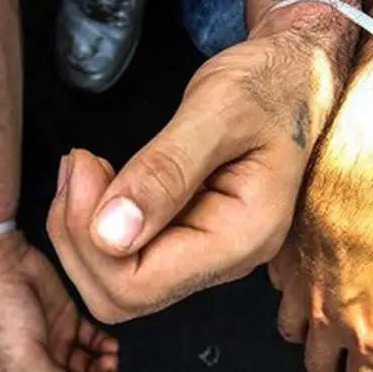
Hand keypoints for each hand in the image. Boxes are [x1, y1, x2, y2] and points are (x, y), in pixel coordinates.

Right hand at [0, 232, 118, 371]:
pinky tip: (111, 346)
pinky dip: (104, 346)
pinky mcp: (68, 320)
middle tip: (108, 370)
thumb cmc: (2, 315)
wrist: (4, 267)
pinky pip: (92, 340)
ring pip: (86, 364)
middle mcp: (40, 361)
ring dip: (102, 365)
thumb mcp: (23, 358)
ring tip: (110, 360)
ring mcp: (56, 341)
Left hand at [47, 24, 344, 322]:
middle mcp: (225, 260)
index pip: (139, 285)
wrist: (292, 77)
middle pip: (120, 295)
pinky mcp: (185, 236)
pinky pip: (125, 255)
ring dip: (81, 228)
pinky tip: (99, 176)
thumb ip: (166, 169)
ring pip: (115, 280)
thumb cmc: (268, 86)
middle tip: (79, 165)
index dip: (91, 238)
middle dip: (79, 236)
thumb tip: (111, 234)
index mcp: (242, 237)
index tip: (84, 167)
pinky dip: (94, 220)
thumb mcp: (217, 109)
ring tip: (85, 165)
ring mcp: (205, 252)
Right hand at [269, 52, 372, 371]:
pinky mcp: (279, 259)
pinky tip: (309, 270)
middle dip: (336, 365)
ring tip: (325, 315)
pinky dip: (292, 289)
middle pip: (322, 368)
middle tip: (350, 352)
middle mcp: (329, 319)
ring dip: (309, 331)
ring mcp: (298, 290)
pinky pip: (279, 290)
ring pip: (293, 333)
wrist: (356, 157)